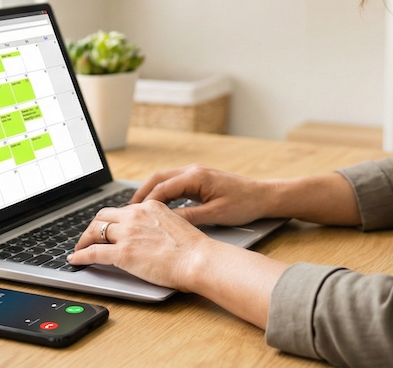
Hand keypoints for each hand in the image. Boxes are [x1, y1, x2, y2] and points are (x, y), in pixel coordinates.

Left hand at [67, 200, 214, 290]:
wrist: (199, 260)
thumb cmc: (194, 249)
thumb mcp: (175, 225)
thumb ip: (158, 225)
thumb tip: (149, 236)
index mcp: (150, 207)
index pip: (122, 210)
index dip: (111, 221)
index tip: (107, 228)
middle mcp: (136, 215)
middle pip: (103, 216)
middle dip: (93, 227)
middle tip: (89, 237)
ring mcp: (127, 233)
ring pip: (95, 231)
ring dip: (84, 240)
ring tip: (80, 249)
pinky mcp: (122, 253)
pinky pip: (93, 252)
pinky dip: (81, 256)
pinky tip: (76, 260)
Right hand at [130, 164, 275, 225]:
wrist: (264, 196)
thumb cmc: (244, 204)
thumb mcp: (216, 215)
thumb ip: (189, 217)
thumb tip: (166, 222)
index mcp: (195, 176)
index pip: (162, 188)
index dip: (145, 203)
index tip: (133, 216)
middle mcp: (193, 170)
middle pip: (157, 179)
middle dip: (141, 194)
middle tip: (128, 211)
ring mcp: (195, 173)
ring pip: (164, 179)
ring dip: (150, 193)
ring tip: (138, 210)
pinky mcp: (199, 179)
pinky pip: (174, 183)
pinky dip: (162, 193)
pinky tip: (158, 207)